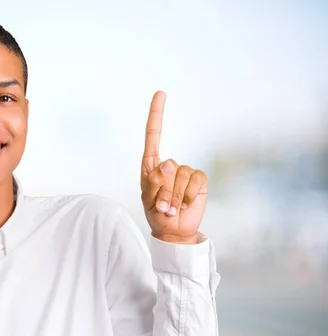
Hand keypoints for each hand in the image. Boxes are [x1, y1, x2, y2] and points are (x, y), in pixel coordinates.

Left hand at [140, 91, 207, 243]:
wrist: (173, 230)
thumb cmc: (156, 213)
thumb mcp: (149, 199)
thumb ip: (155, 181)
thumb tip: (169, 162)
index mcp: (152, 165)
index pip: (153, 135)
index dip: (157, 114)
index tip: (160, 93)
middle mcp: (169, 165)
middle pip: (167, 167)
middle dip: (163, 191)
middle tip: (162, 206)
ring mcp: (185, 172)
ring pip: (181, 176)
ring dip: (174, 196)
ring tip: (172, 208)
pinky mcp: (199, 180)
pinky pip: (195, 181)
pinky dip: (188, 195)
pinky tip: (185, 204)